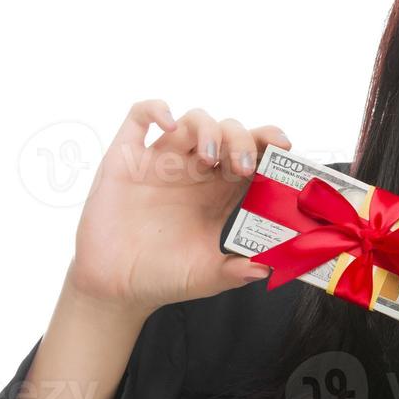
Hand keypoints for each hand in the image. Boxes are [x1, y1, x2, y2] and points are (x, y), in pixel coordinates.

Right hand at [66, 99, 287, 314]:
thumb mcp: (206, 277)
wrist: (115, 288)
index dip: (268, 145)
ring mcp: (160, 163)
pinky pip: (138, 117)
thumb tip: (268, 267)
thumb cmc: (162, 277)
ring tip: (211, 157)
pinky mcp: (126, 161)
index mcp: (218, 193)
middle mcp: (193, 172)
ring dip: (208, 129)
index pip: (251, 154)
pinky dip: (155, 110)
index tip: (283, 149)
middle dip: (242, 140)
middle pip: (227, 132)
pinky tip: (169, 124)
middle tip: (244, 165)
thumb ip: (236, 272)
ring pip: (192, 120)